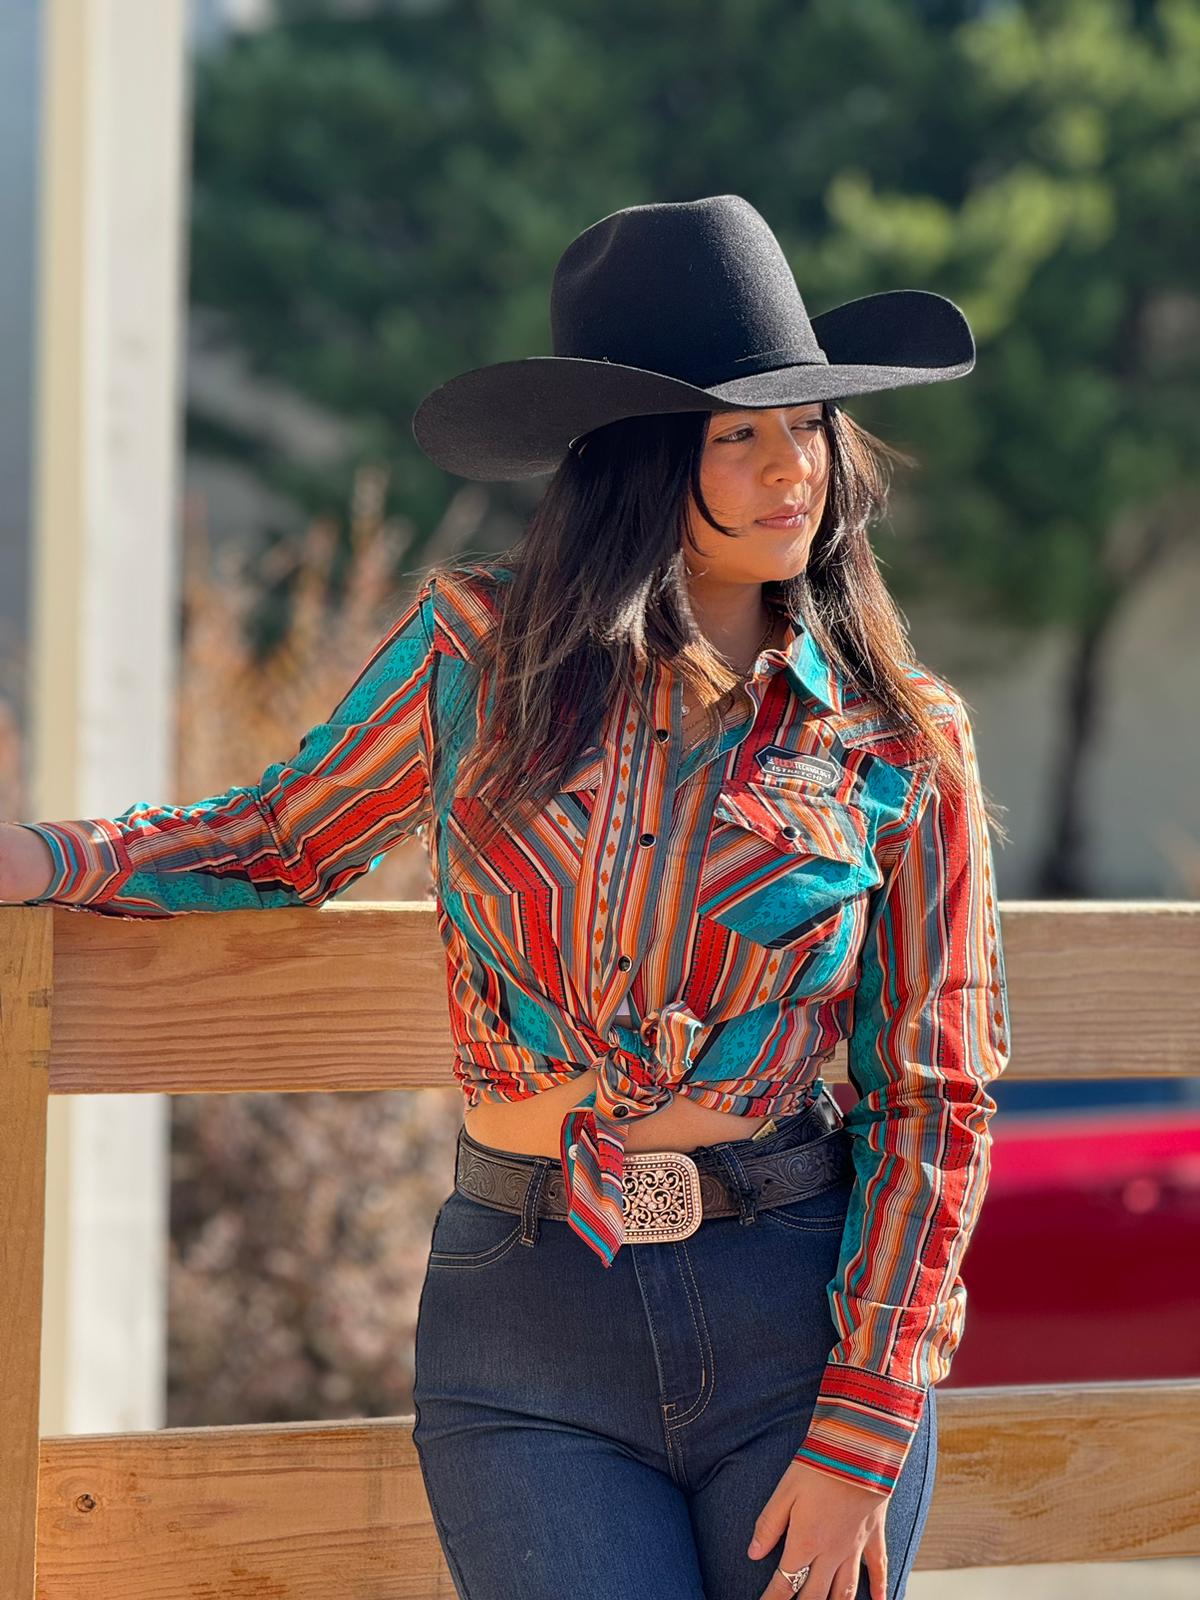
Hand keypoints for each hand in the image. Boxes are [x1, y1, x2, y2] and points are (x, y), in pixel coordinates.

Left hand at [747, 1458, 888, 1599]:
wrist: (859, 1449)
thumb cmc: (818, 1465)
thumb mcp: (785, 1491)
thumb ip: (769, 1525)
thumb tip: (753, 1553)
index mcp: (806, 1542)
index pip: (785, 1583)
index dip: (773, 1599)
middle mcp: (832, 1553)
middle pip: (814, 1594)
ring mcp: (855, 1547)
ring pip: (845, 1591)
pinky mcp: (875, 1535)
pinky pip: (879, 1569)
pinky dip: (880, 1590)